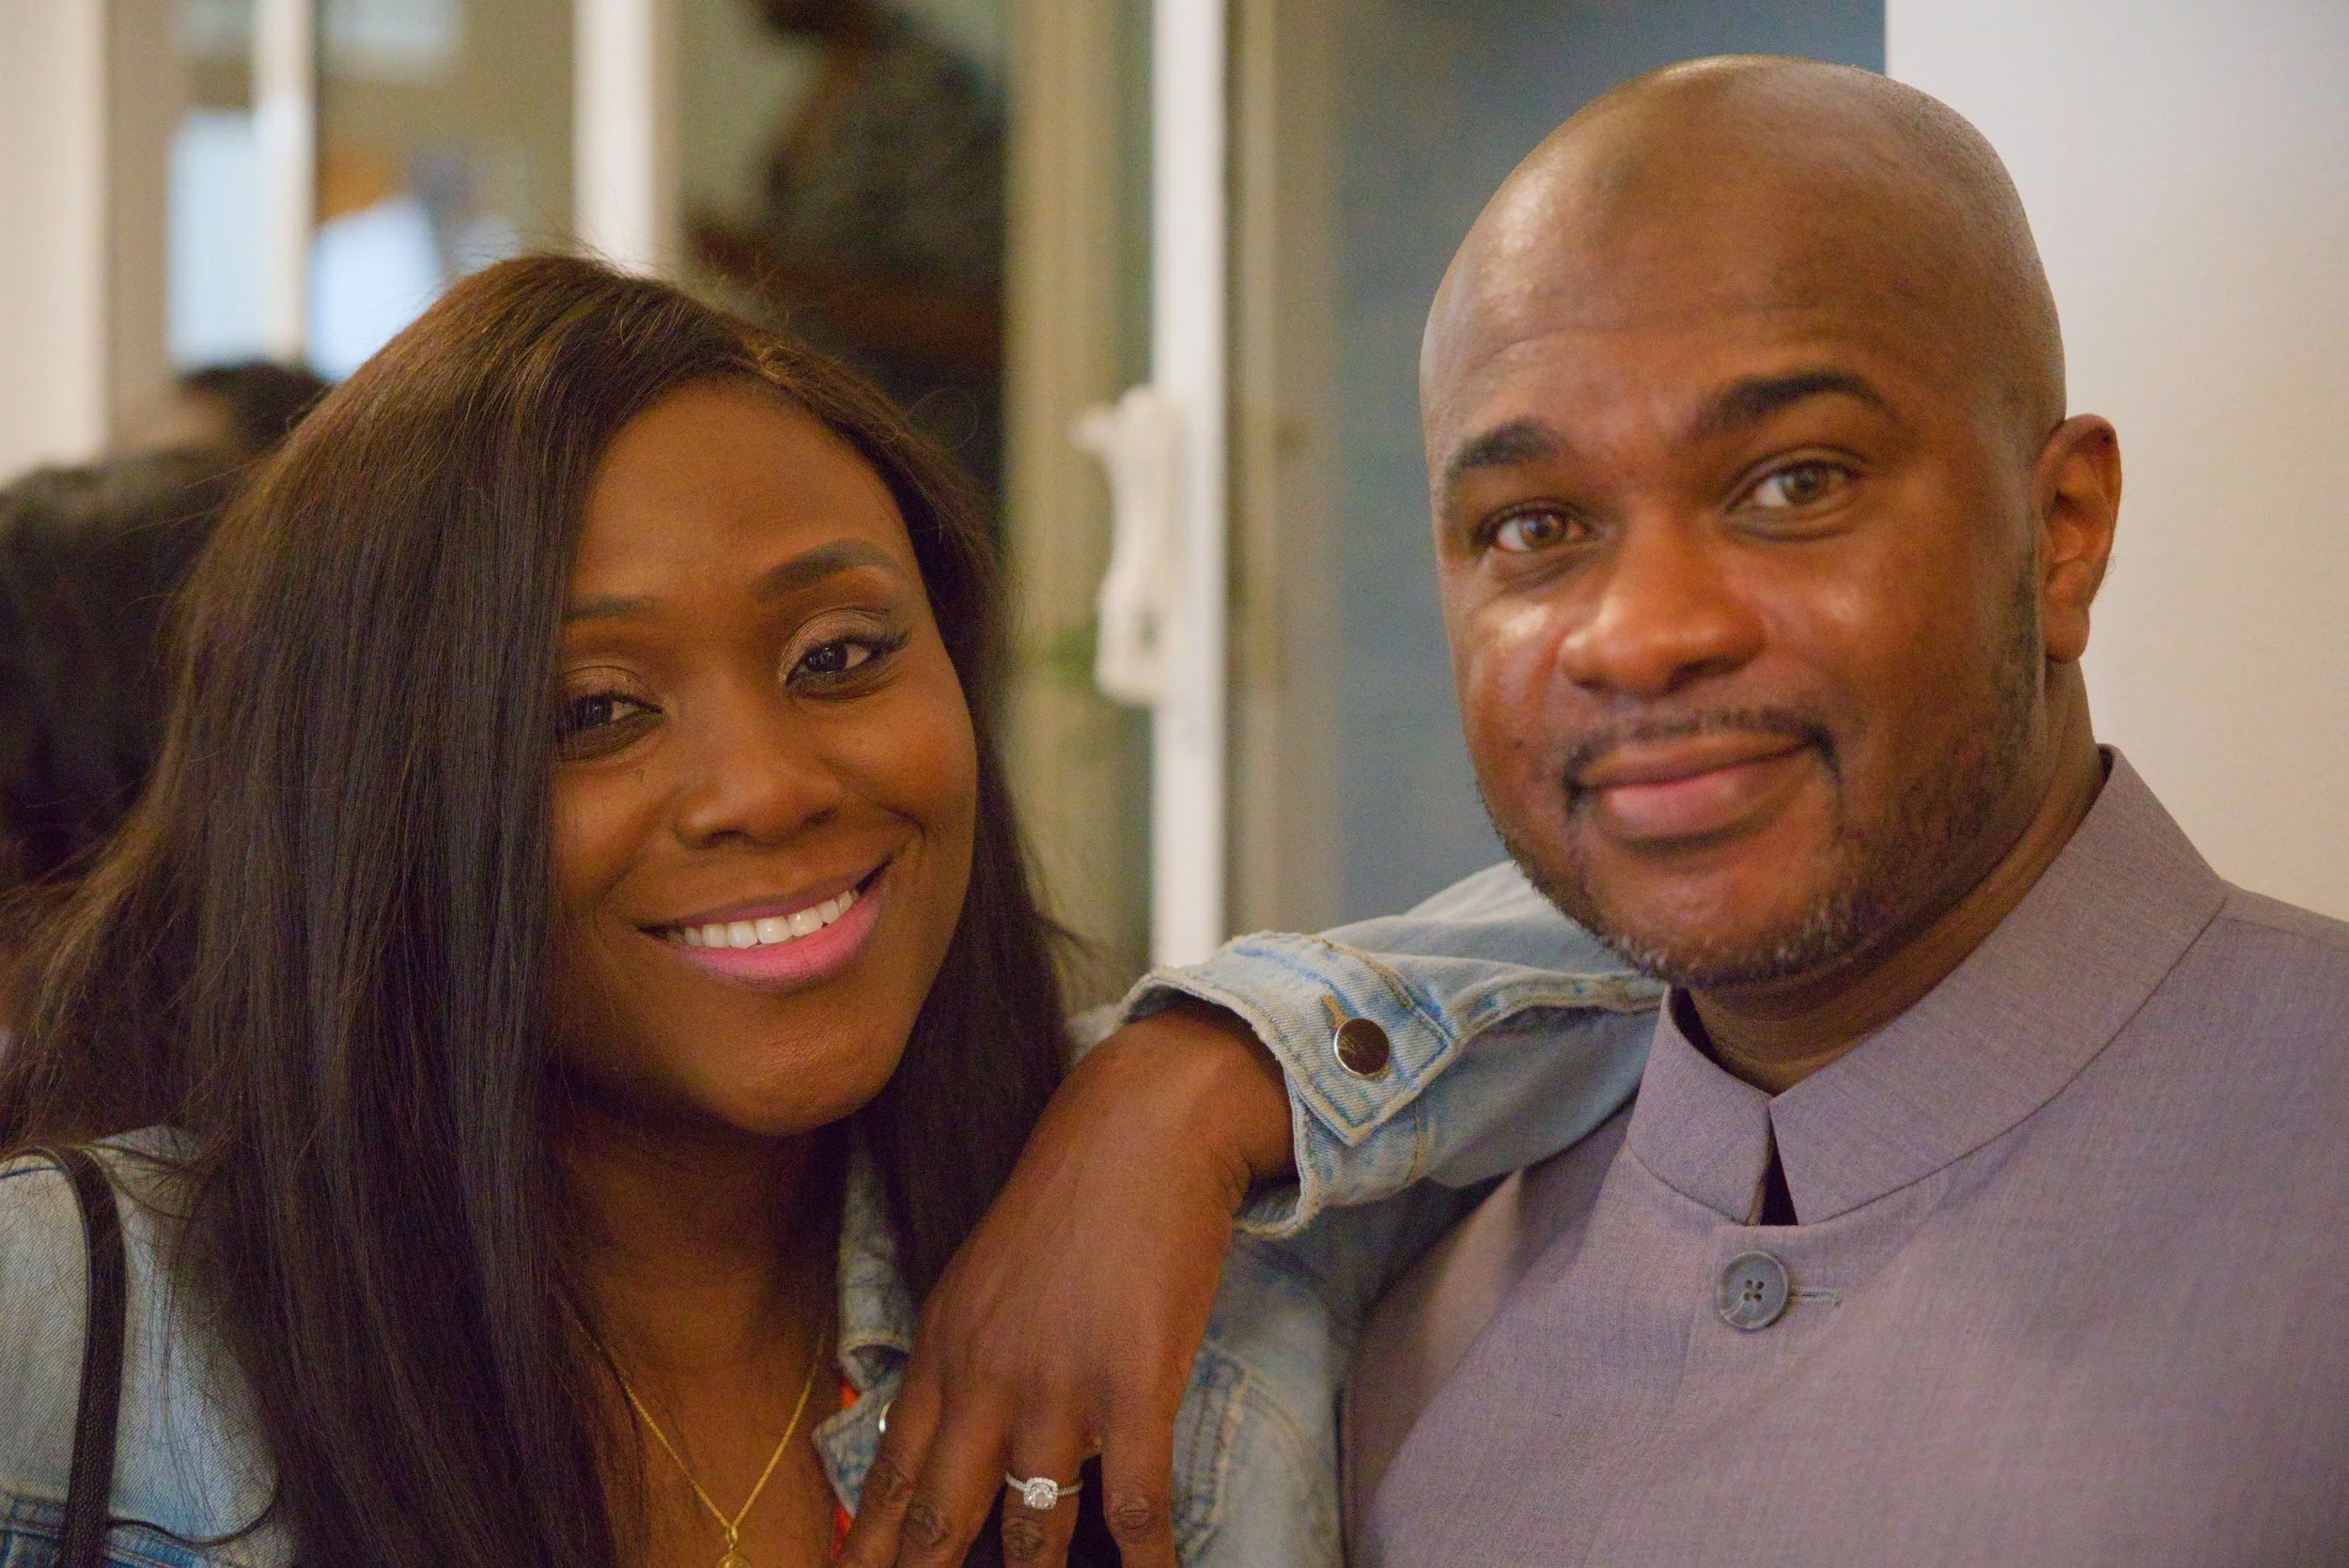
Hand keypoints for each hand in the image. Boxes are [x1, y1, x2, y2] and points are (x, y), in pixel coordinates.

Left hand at [836, 1002, 1293, 1566]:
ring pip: (1032, 1531)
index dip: (866, 1553)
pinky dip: (1141, 1564)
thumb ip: (963, 1366)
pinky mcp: (1132, 1389)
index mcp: (942, 1354)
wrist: (1142, 1132)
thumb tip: (950, 1448)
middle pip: (938, 1522)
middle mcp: (983, 1381)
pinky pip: (1131, 1509)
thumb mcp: (983, 1281)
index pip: (887, 1482)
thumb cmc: (1070, 1203)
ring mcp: (1056, 1389)